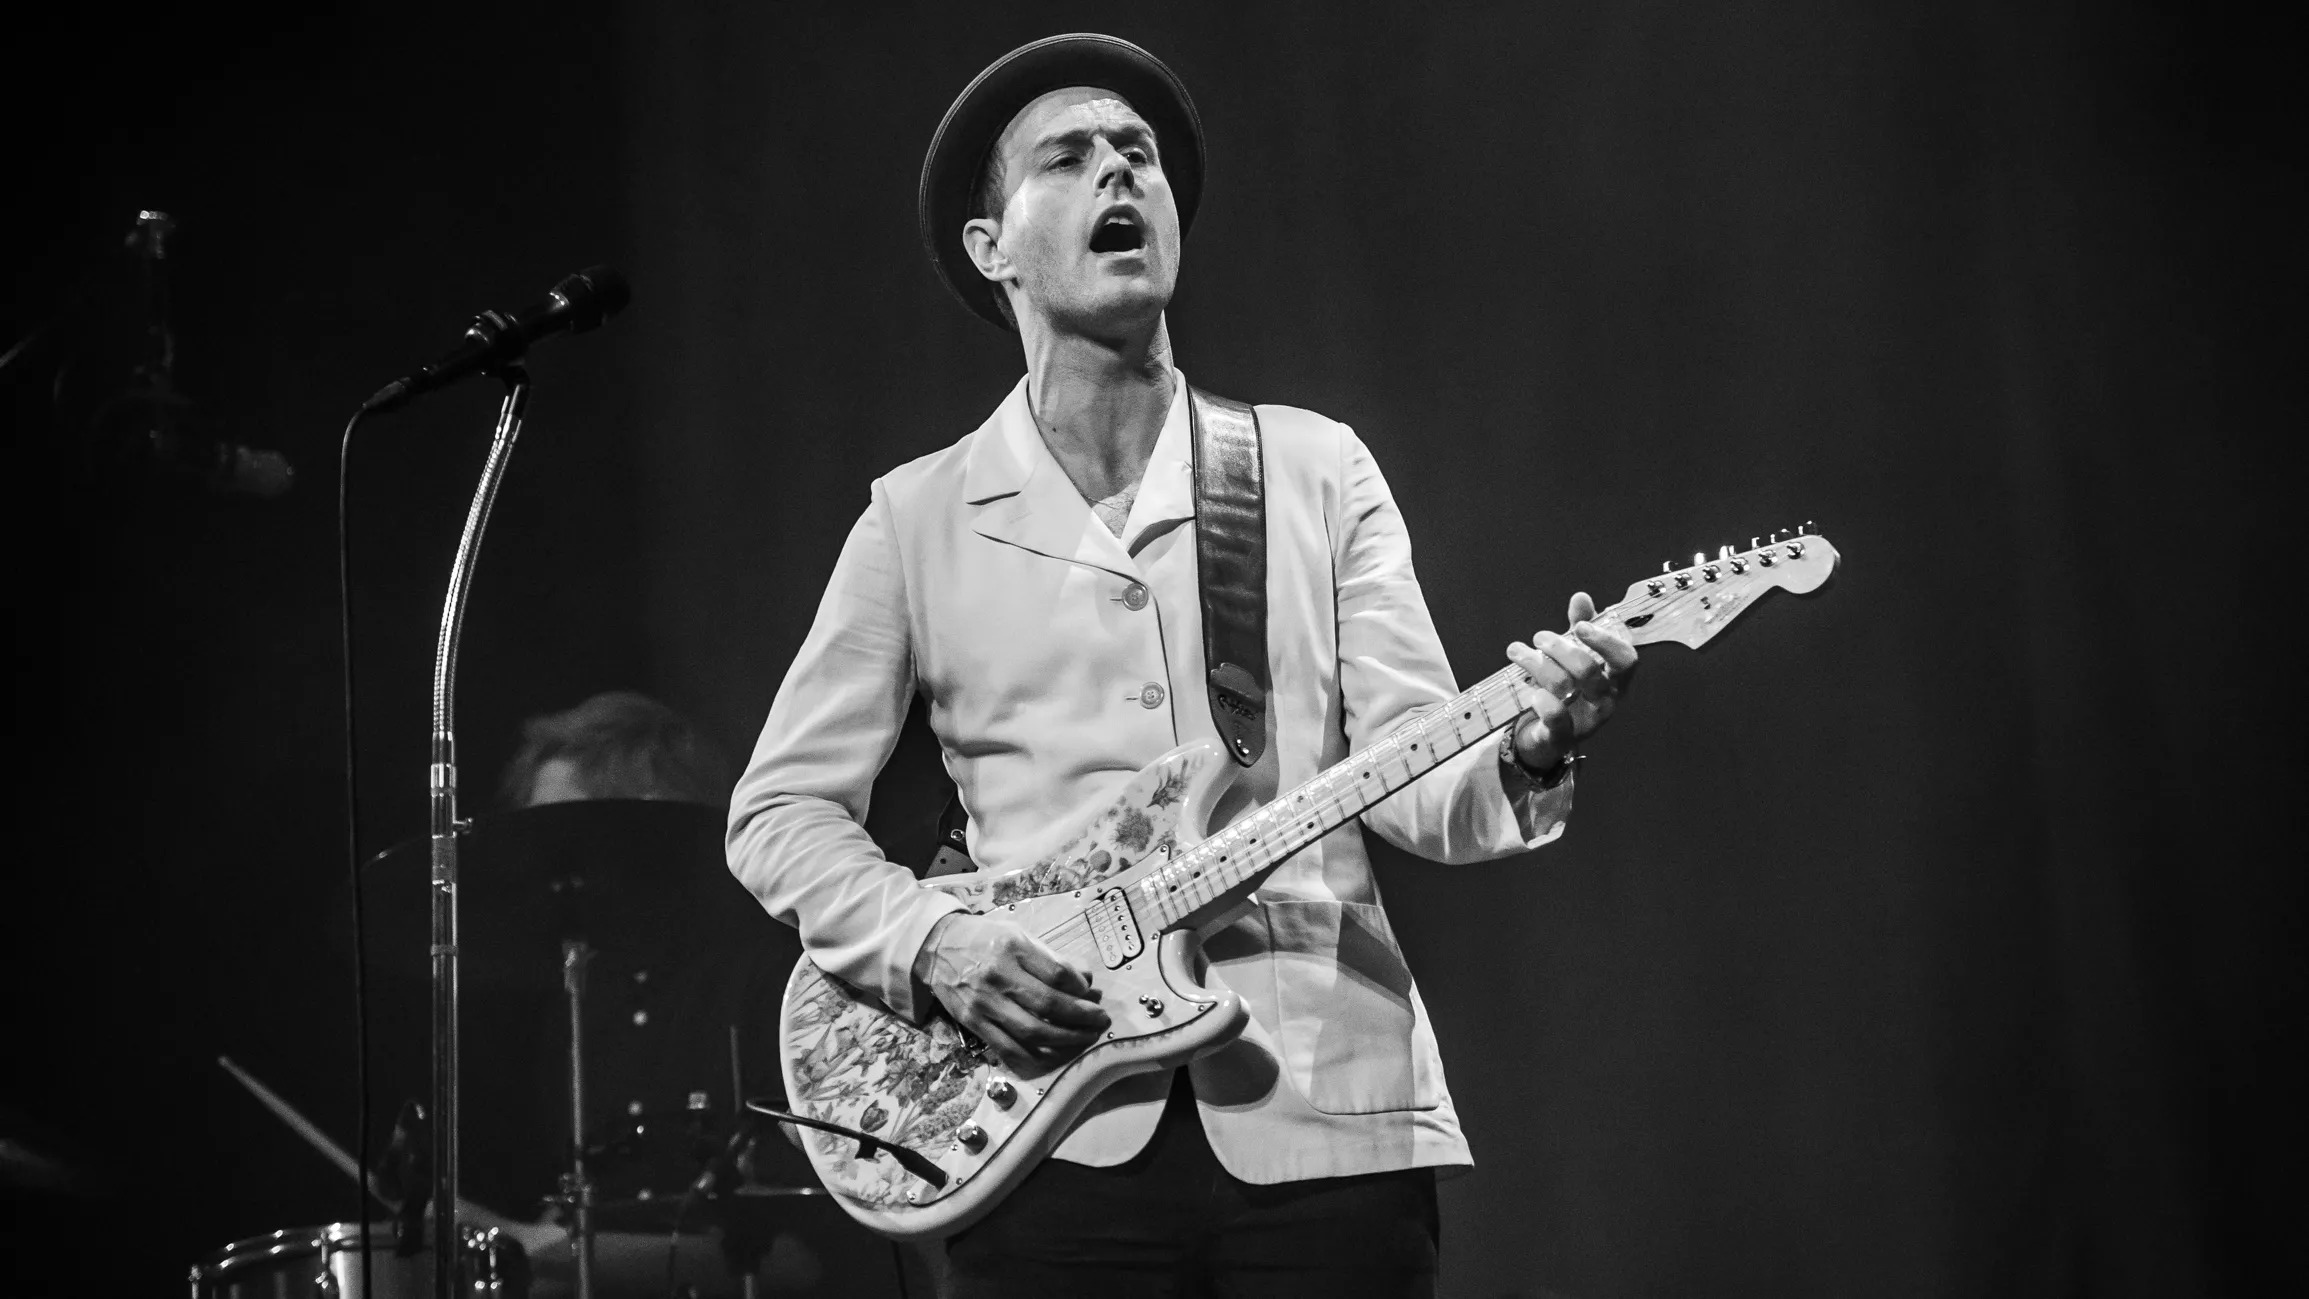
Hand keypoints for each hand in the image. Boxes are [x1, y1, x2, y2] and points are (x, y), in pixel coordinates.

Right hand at [912, 912, 1108, 1073]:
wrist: (936, 947)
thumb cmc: (984, 939)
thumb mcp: (1019, 936)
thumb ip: (1052, 959)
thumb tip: (1087, 982)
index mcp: (1013, 948)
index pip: (1058, 974)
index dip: (1081, 989)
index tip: (1093, 995)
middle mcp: (998, 976)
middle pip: (1049, 1006)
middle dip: (1082, 1019)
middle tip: (1101, 1022)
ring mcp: (984, 1003)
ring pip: (1033, 1033)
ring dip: (1067, 1041)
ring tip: (1086, 1038)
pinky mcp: (974, 1023)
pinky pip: (1009, 1049)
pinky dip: (1036, 1058)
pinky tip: (1055, 1055)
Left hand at [1504, 591, 1639, 774]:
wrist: (1549, 735)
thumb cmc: (1570, 689)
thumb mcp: (1576, 656)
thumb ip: (1582, 625)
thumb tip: (1581, 597)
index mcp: (1615, 679)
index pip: (1625, 659)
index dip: (1605, 640)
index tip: (1579, 626)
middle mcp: (1606, 700)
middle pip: (1589, 671)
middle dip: (1560, 649)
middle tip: (1540, 638)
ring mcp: (1587, 721)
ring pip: (1563, 687)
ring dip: (1536, 664)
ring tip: (1518, 652)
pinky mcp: (1563, 737)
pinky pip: (1557, 721)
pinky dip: (1545, 705)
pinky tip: (1533, 693)